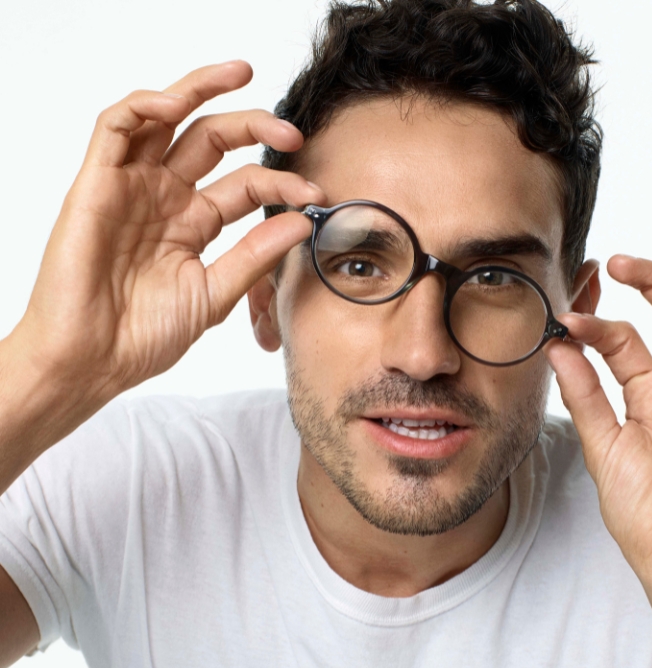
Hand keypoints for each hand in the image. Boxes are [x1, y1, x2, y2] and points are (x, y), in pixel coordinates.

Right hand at [12, 61, 323, 408]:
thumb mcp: (214, 294)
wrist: (93, 361)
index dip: (280, 183)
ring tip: (242, 76)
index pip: (245, 185)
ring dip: (200, 88)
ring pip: (164, 117)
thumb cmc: (144, 335)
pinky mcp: (96, 183)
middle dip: (255, 126)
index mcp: (193, 224)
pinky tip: (178, 103)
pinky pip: (116, 127)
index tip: (314, 194)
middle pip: (211, 140)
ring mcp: (131, 187)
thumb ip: (254, 255)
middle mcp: (165, 198)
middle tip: (292, 131)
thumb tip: (300, 222)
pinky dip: (145, 105)